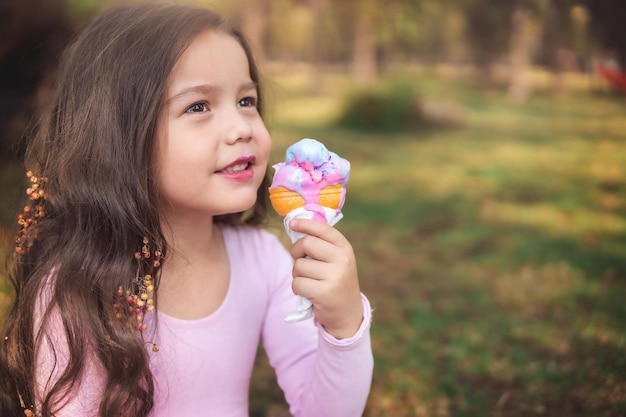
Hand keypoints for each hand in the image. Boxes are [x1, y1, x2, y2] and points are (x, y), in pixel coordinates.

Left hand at [288, 218, 363, 338]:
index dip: (304, 223)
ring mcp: (335, 276)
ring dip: (297, 274)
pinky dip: (297, 288)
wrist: (347, 313)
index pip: (322, 229)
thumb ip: (322, 244)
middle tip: (300, 260)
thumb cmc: (336, 281)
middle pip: (306, 243)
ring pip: (299, 265)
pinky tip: (309, 292)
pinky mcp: (325, 293)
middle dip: (296, 251)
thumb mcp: (337, 260)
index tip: (292, 223)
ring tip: (310, 280)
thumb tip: (296, 225)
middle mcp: (343, 259)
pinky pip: (297, 283)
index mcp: (345, 248)